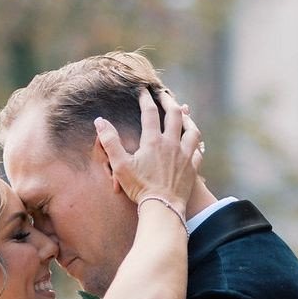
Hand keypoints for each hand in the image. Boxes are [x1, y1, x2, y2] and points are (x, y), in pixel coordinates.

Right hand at [95, 88, 202, 208]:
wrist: (163, 208)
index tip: (143, 91)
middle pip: (174, 115)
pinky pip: (198, 151)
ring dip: (187, 119)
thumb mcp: (120, 165)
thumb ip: (110, 141)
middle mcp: (171, 144)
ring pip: (191, 130)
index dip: (145, 99)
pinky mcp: (192, 168)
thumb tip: (99, 121)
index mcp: (153, 141)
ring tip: (184, 113)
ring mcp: (184, 155)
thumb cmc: (140, 188)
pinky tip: (195, 142)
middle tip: (163, 94)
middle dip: (168, 101)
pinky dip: (196, 143)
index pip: (150, 113)